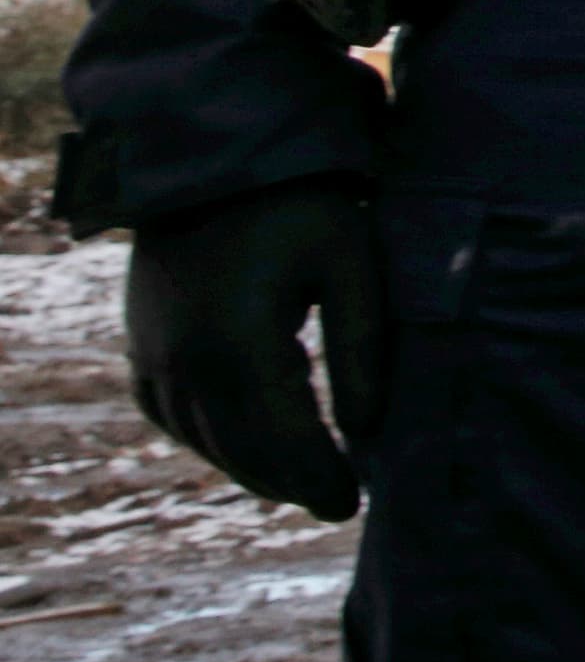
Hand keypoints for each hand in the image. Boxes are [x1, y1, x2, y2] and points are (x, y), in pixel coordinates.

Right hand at [123, 179, 387, 520]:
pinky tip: (243, 446)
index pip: (283, 439)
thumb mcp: (350, 262)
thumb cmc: (300, 203)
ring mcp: (154, 353)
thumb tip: (365, 429)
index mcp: (239, 344)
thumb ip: (360, 346)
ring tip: (299, 483)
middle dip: (289, 483)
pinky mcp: (141, 341)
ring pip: (202, 437)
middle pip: (239, 449)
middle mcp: (185, 360)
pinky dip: (208, 438)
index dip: (318, 478)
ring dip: (249, 467)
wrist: (215, 156)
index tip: (354, 505)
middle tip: (334, 505)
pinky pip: (169, 413)